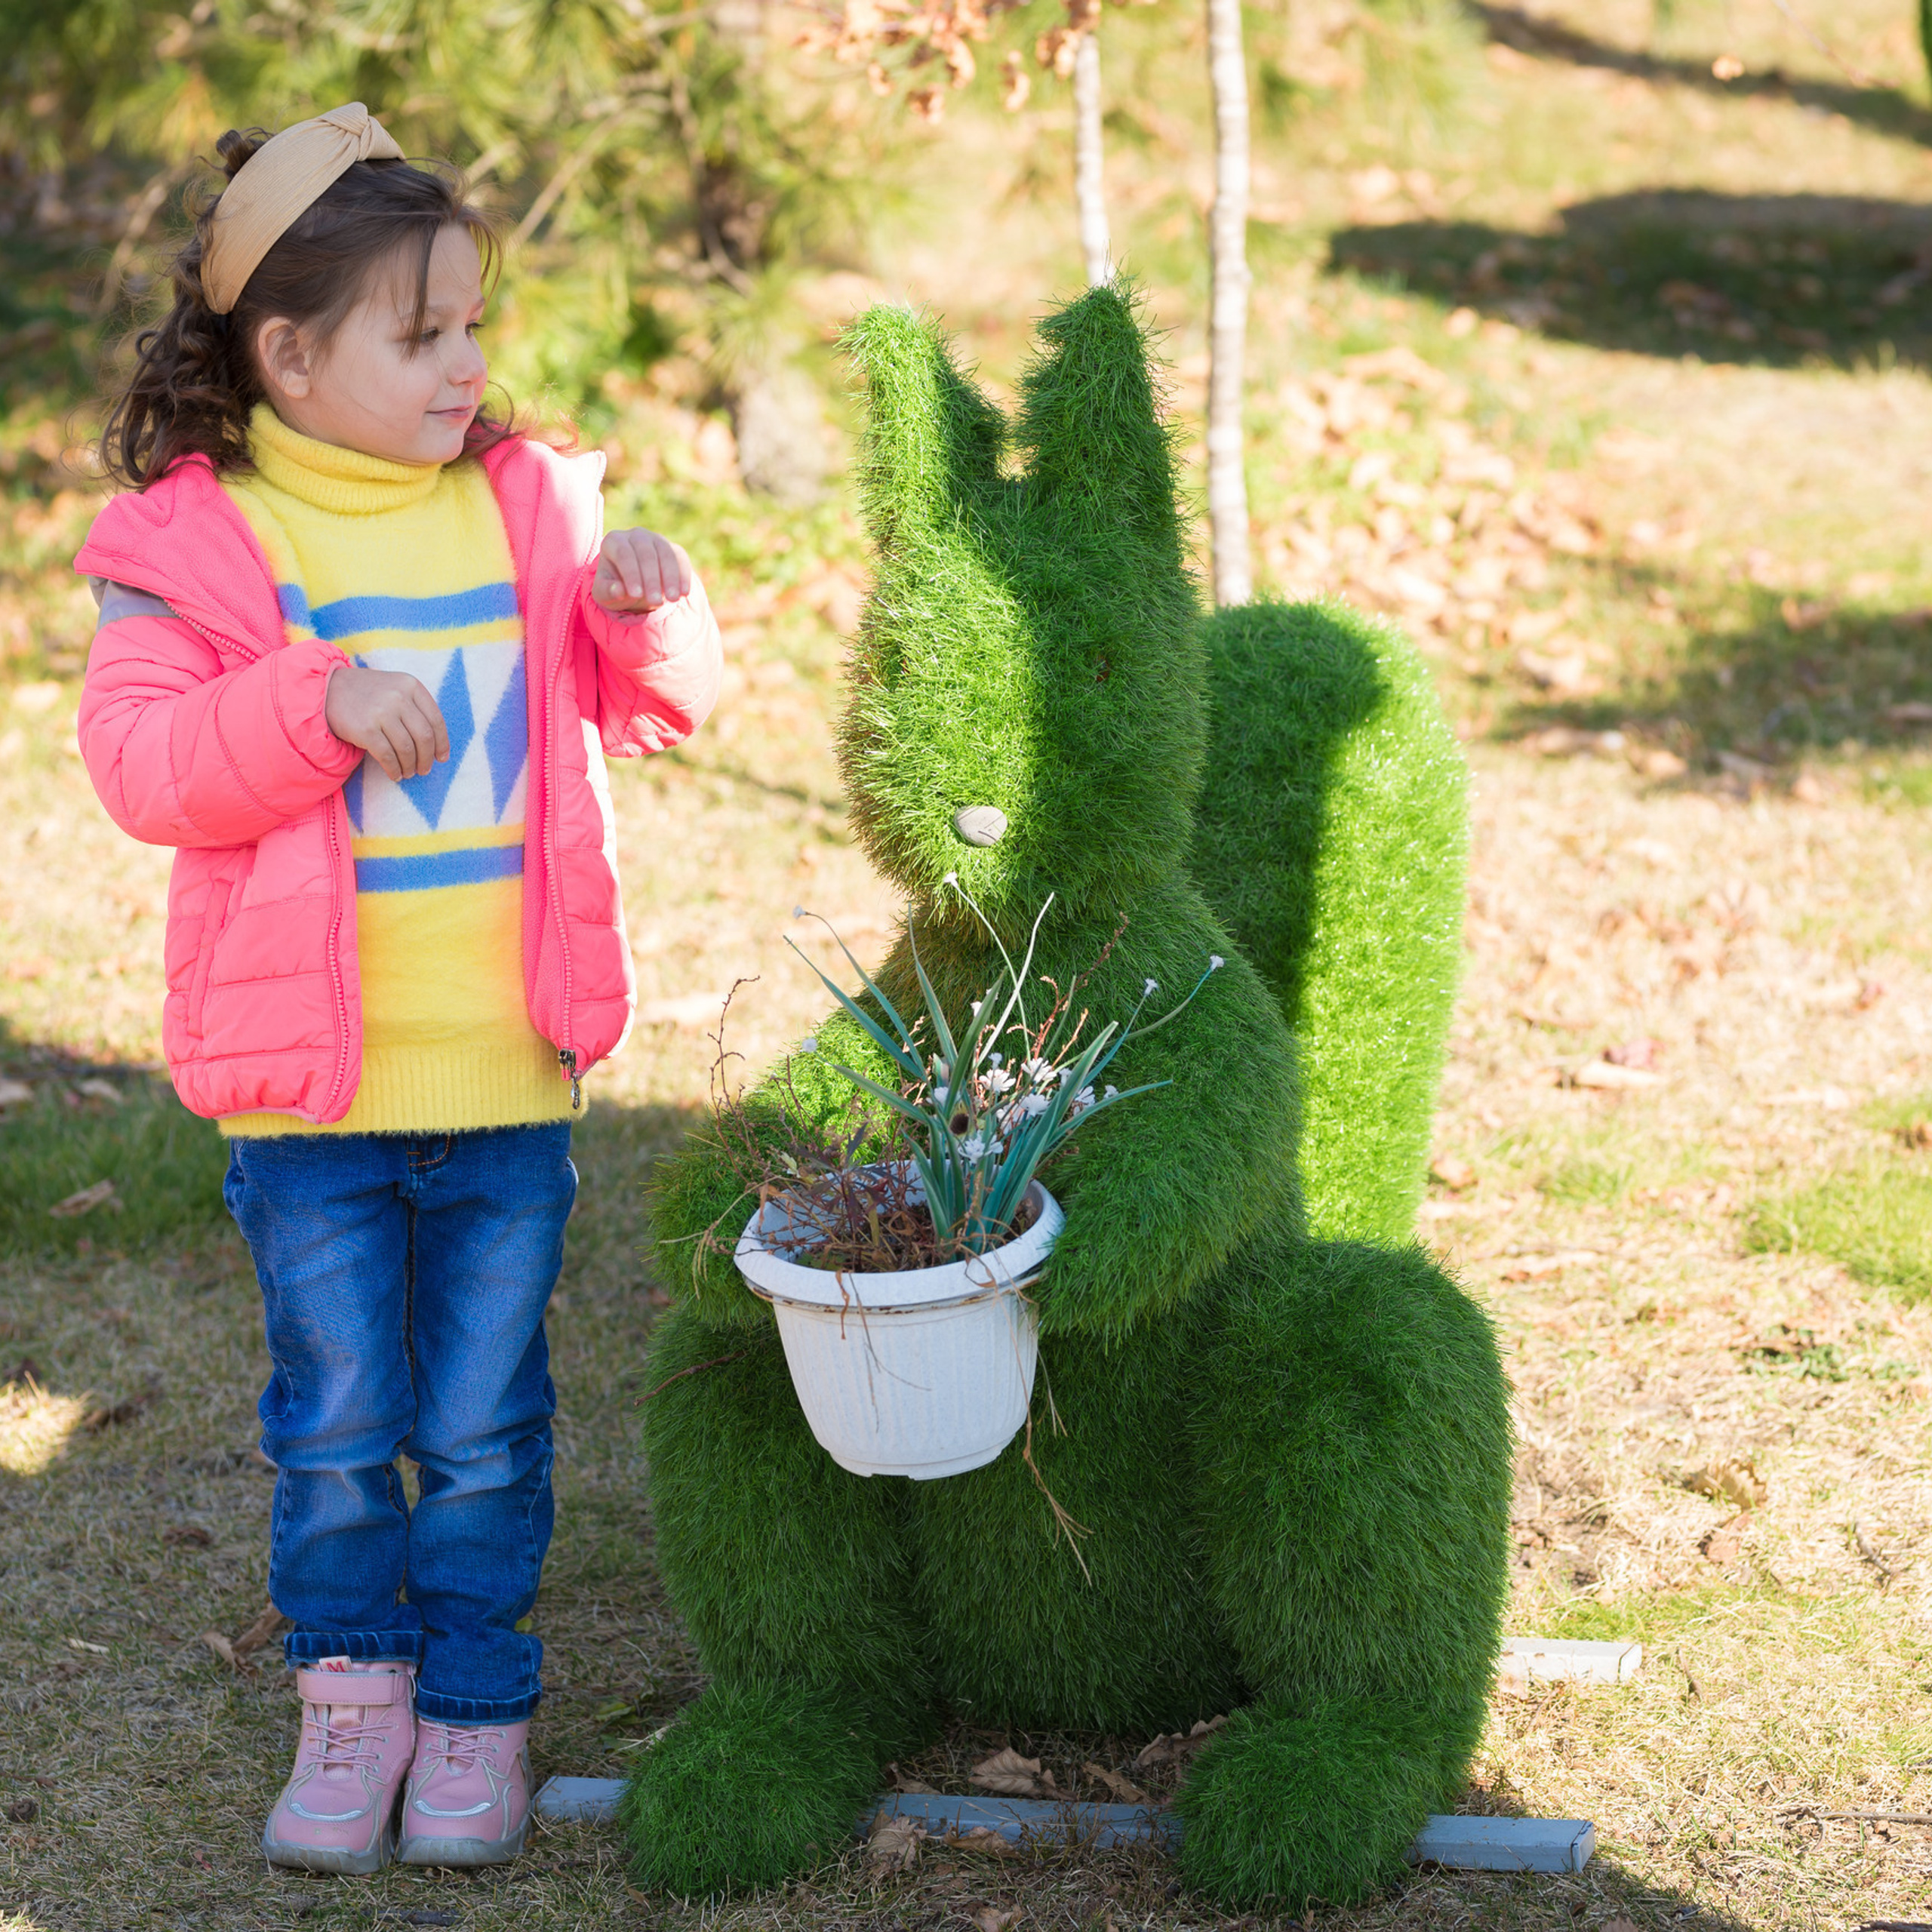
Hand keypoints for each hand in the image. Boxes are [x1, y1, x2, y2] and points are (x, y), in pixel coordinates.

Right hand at [324, 664, 448, 781]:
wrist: (329, 689)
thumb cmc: (368, 693)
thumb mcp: (395, 688)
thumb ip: (415, 708)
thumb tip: (436, 744)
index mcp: (410, 685)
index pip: (435, 720)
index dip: (441, 743)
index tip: (441, 758)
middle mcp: (398, 697)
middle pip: (424, 737)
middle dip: (426, 758)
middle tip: (424, 769)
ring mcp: (381, 713)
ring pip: (407, 749)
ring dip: (410, 766)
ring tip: (408, 772)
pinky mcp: (366, 730)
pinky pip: (388, 757)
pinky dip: (394, 770)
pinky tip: (395, 774)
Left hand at [593, 527, 691, 614]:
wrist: (634, 588)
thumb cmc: (615, 589)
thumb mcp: (605, 595)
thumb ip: (608, 592)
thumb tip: (619, 590)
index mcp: (613, 541)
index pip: (623, 555)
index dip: (631, 575)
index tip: (636, 595)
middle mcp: (635, 535)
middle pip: (646, 553)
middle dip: (652, 579)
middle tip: (655, 602)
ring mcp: (656, 539)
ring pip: (666, 553)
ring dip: (671, 577)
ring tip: (672, 599)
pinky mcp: (672, 548)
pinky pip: (680, 558)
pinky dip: (683, 575)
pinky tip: (684, 593)